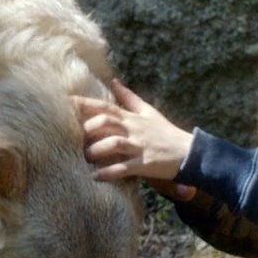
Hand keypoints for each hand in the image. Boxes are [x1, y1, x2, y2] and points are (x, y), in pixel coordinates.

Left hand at [72, 79, 195, 187]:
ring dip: (96, 151)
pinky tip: (95, 177)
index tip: (67, 102)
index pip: (105, 107)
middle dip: (88, 129)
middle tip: (74, 138)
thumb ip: (129, 97)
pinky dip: (108, 173)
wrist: (190, 152)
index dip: (85, 104)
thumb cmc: (166, 132)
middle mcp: (134, 129)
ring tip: (85, 158)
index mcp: (133, 117)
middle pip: (106, 122)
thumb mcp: (148, 111)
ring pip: (113, 144)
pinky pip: (124, 168)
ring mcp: (140, 146)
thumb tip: (114, 81)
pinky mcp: (145, 164)